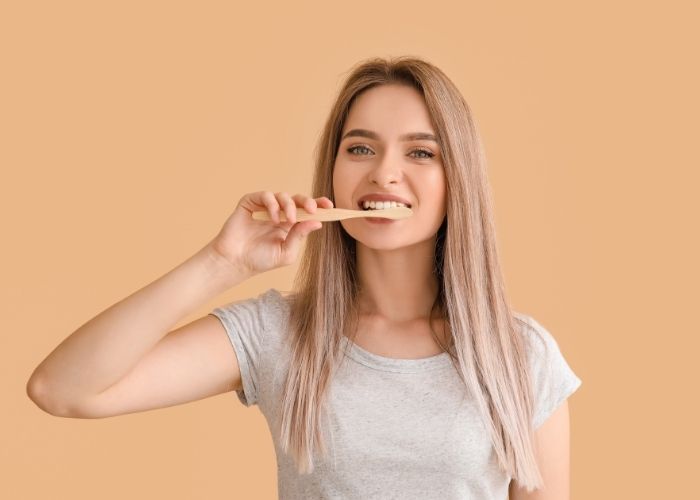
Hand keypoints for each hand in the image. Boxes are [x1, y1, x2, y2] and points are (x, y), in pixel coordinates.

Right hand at [209, 191, 332, 276]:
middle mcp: (278, 214)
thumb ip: (300, 236)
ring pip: (282, 195)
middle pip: (297, 199)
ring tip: (288, 219)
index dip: (318, 205)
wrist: (236, 262)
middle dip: (307, 201)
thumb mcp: (286, 252)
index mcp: (289, 225)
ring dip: (289, 205)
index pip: (306, 211)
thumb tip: (317, 222)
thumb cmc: (260, 260)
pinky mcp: (250, 204)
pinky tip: (273, 218)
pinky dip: (272, 204)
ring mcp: (264, 208)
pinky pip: (264, 195)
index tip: (329, 205)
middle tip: (312, 209)